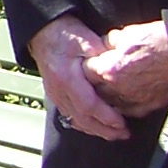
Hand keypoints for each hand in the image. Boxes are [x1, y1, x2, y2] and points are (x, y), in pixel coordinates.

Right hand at [29, 14, 130, 141]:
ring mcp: (55, 94)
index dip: (106, 117)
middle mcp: (58, 90)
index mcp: (66, 78)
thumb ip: (104, 58)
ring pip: (74, 120)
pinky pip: (69, 115)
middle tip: (123, 134)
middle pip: (81, 119)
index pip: (88, 105)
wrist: (44, 32)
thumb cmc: (66, 34)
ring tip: (113, 134)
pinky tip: (95, 126)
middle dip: (104, 130)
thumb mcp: (88, 40)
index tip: (123, 123)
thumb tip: (121, 72)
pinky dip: (84, 124)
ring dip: (95, 130)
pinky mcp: (55, 94)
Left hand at [85, 19, 167, 117]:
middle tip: (98, 77)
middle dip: (95, 84)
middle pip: (96, 91)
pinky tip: (126, 97)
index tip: (90, 64)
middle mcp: (118, 89)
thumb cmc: (155, 39)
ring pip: (111, 104)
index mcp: (108, 70)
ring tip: (111, 88)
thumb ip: (107, 43)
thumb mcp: (124, 35)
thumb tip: (101, 47)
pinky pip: (130, 111)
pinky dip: (126, 105)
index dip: (87, 66)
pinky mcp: (150, 105)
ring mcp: (134, 100)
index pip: (85, 73)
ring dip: (109, 97)